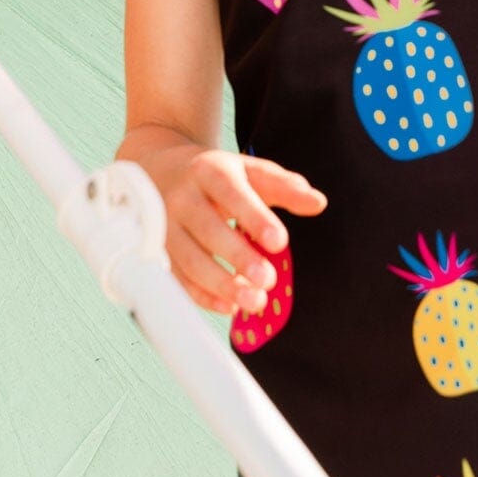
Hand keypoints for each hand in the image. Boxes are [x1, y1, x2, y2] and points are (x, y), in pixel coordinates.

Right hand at [138, 142, 326, 315]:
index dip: (256, 218)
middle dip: (239, 258)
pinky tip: (229, 306)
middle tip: (269, 280)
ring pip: (190, 260)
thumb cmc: (218, 175)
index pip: (233, 194)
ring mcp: (165, 226)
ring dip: (222, 285)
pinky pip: (178, 278)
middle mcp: (183, 198)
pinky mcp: (159, 251)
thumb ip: (284, 187)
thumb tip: (318, 203)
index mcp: (210, 171)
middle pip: (209, 231)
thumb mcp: (250, 170)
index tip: (280, 241)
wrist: (161, 170)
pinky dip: (202, 296)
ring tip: (255, 301)